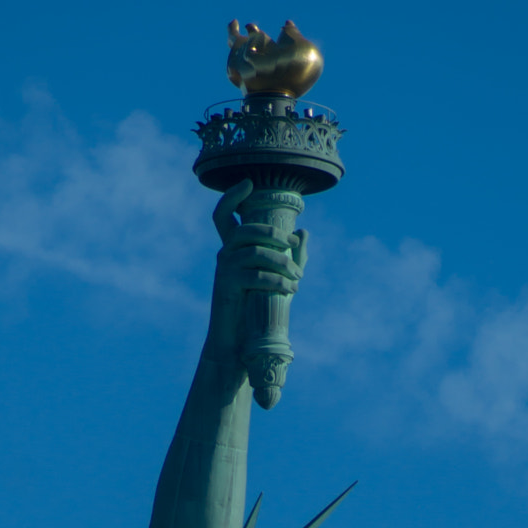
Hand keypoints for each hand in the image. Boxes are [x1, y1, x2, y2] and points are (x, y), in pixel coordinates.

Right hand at [205, 179, 307, 360]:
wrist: (237, 344)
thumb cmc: (255, 312)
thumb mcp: (276, 280)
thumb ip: (290, 256)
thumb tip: (304, 232)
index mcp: (233, 249)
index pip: (223, 216)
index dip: (231, 196)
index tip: (249, 183)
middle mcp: (224, 255)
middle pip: (247, 230)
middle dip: (274, 234)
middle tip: (294, 246)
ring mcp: (223, 270)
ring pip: (255, 252)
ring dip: (282, 263)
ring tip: (298, 278)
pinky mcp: (226, 287)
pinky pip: (255, 276)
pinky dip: (277, 281)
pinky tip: (291, 290)